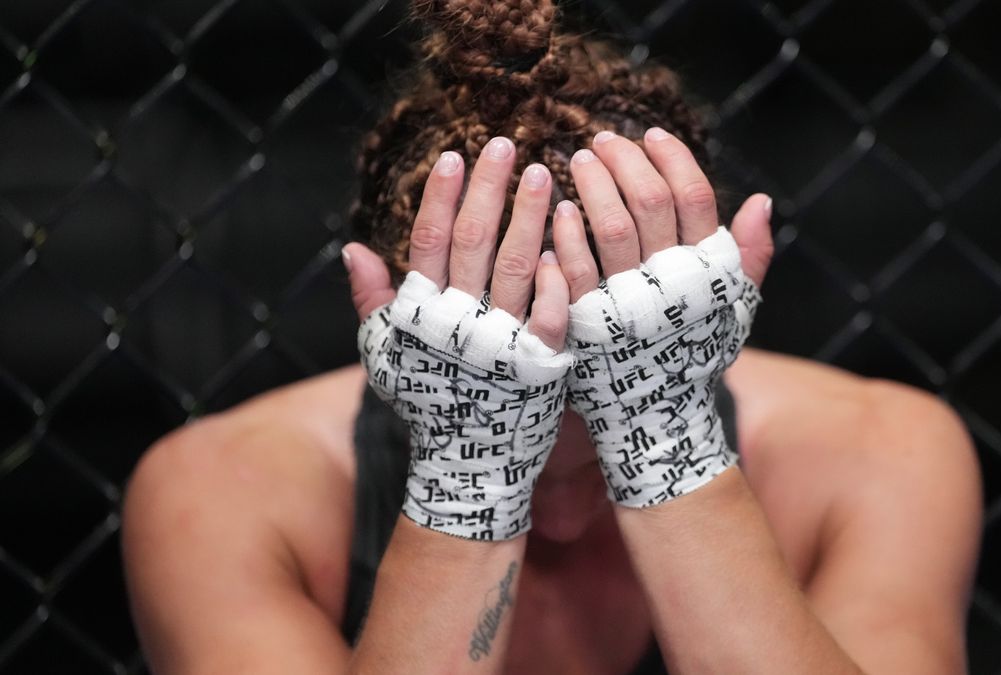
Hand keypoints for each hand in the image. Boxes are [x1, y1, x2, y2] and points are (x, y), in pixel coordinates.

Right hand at [347, 136, 572, 539]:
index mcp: (421, 314)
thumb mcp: (388, 355)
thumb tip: (352, 247)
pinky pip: (550, 313)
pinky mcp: (539, 364)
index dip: (442, 196)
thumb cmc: (429, 402)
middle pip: (474, 241)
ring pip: (516, 266)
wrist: (468, 465)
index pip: (429, 240)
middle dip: (490, 189)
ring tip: (544, 173)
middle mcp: (458, 323)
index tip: (457, 154)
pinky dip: (554, 278)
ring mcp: (500, 342)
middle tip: (507, 144)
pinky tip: (564, 241)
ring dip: (529, 216)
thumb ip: (372, 300)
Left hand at [552, 127, 772, 505]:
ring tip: (580, 159)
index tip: (650, 134)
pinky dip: (567, 233)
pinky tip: (560, 209)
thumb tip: (761, 200)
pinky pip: (575, 268)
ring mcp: (628, 302)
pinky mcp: (588, 322)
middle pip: (649, 200)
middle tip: (604, 140)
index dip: (672, 157)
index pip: (694, 196)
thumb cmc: (692, 355)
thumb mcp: (731, 311)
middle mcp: (671, 284)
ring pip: (611, 225)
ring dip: (594, 183)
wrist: (656, 417)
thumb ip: (748, 257)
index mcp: (705, 273)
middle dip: (625, 160)